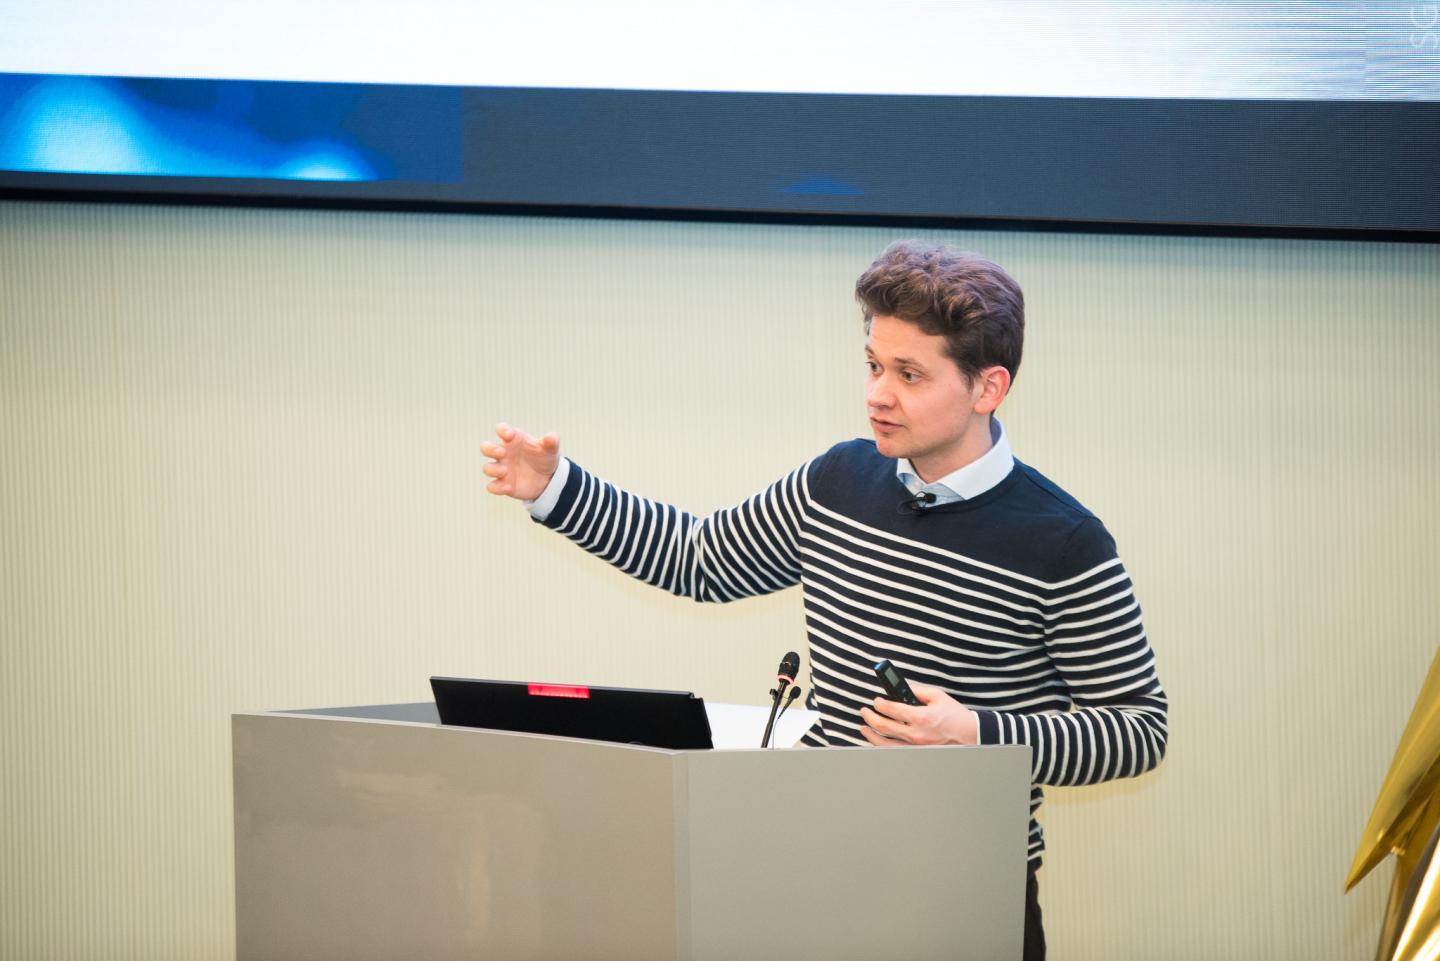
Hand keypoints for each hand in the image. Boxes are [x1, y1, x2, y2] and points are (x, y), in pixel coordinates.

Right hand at [480, 422, 560, 499]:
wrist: (548, 479)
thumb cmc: (544, 458)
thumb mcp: (550, 450)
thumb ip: (551, 442)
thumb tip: (551, 436)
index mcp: (514, 440)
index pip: (501, 429)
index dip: (502, 430)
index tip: (510, 435)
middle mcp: (504, 453)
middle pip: (485, 447)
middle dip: (489, 449)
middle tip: (502, 453)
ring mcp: (502, 469)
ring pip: (487, 468)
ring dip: (493, 469)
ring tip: (506, 470)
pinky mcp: (503, 485)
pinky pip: (492, 487)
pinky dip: (497, 487)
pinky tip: (509, 487)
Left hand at [859, 682, 977, 746]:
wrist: (970, 735)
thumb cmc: (955, 715)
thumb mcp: (937, 696)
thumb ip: (917, 690)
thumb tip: (900, 687)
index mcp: (921, 716)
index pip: (891, 709)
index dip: (879, 703)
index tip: (876, 700)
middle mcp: (916, 733)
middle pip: (883, 726)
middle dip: (870, 717)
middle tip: (864, 711)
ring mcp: (915, 746)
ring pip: (884, 744)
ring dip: (871, 734)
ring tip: (864, 727)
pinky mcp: (917, 754)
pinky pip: (894, 751)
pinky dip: (882, 746)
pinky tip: (876, 740)